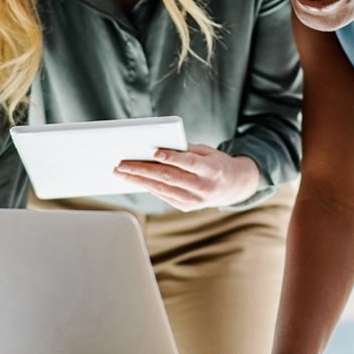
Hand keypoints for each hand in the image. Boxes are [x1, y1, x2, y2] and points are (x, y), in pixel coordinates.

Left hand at [113, 143, 260, 210]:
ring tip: (121, 172)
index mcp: (212, 170)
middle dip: (142, 170)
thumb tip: (156, 147)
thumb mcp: (206, 151)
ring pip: (162, 189)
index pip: (188, 163)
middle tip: (122, 164)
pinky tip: (135, 179)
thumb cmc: (215, 163)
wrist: (233, 186)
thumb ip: (185, 149)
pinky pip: (163, 195)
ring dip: (138, 180)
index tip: (154, 152)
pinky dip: (148, 186)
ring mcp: (194, 200)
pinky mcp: (186, 207)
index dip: (172, 158)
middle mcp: (203, 187)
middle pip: (169, 177)